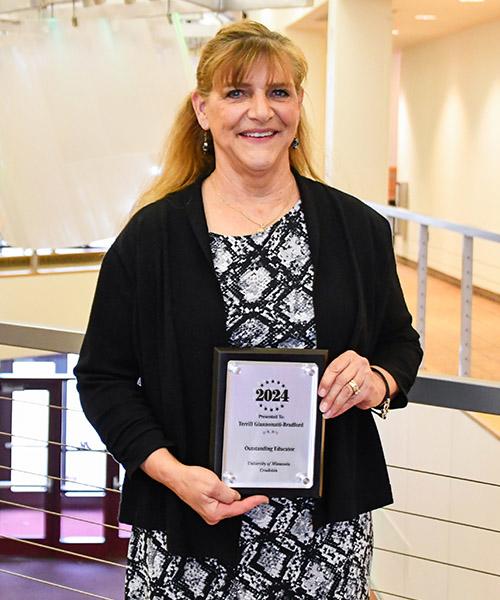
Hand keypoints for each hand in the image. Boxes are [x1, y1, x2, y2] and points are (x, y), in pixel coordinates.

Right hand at [142, 449, 267, 524]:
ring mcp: (210, 510)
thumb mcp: (213, 484)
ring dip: (234, 495)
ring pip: (229, 503)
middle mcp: (212, 515)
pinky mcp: (208, 504)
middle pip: (235, 507)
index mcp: (215, 512)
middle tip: (253, 491)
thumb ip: (228, 493)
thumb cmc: (190, 480)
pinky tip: (226, 487)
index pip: (239, 508)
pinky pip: (222, 500)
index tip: (263, 499)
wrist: (177, 476)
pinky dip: (227, 494)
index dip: (253, 502)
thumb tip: (236, 497)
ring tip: (230, 484)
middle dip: (244, 499)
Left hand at [317, 350, 387, 418]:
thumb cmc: (352, 373)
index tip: (320, 392)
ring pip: (347, 392)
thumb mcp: (342, 369)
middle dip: (330, 396)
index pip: (334, 368)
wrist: (371, 381)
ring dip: (336, 404)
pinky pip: (353, 400)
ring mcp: (365, 376)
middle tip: (323, 405)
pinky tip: (336, 412)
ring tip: (328, 411)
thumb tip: (320, 391)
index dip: (326, 381)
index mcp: (348, 356)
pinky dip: (342, 408)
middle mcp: (358, 364)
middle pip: (341, 381)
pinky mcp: (369, 388)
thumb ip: (332, 376)